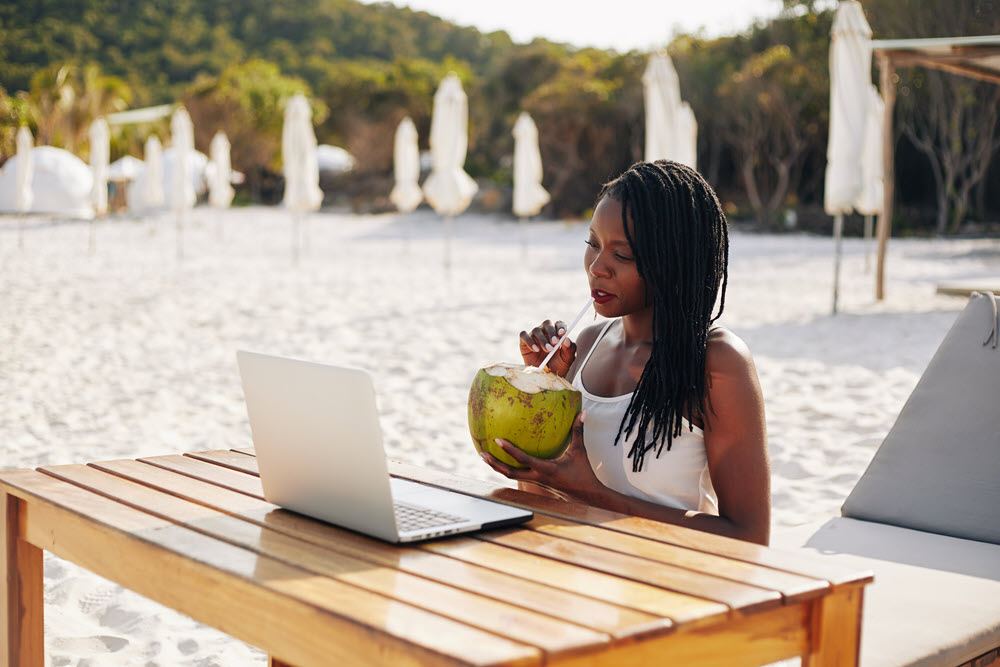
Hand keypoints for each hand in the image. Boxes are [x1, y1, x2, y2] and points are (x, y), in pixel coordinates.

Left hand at [479, 412, 603, 501]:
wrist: (586, 497)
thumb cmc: (583, 473)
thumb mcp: (580, 451)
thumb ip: (578, 431)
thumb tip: (582, 413)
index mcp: (547, 469)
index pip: (524, 459)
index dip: (509, 450)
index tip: (497, 440)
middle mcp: (537, 477)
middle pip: (510, 473)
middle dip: (495, 464)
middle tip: (482, 453)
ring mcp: (535, 482)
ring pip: (511, 476)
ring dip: (498, 467)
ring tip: (485, 456)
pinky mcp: (536, 484)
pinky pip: (518, 475)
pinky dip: (508, 468)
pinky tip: (502, 460)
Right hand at [519, 319, 576, 375]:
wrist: (545, 378)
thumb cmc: (558, 366)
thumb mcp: (567, 360)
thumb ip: (570, 349)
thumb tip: (566, 339)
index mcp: (557, 333)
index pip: (559, 324)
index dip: (560, 326)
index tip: (562, 333)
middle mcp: (545, 332)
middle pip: (547, 323)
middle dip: (551, 332)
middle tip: (554, 342)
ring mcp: (534, 337)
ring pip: (536, 330)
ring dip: (543, 339)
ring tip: (548, 350)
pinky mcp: (524, 343)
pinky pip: (524, 335)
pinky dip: (529, 340)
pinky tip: (535, 349)